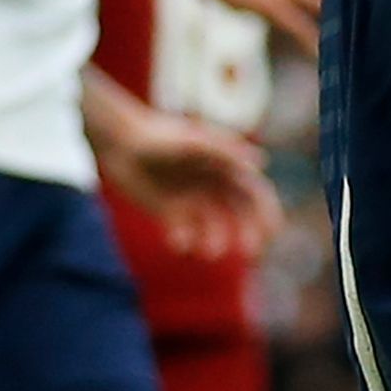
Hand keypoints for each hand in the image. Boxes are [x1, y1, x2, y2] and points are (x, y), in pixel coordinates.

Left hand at [93, 106, 283, 266]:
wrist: (119, 141)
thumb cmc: (159, 136)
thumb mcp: (193, 142)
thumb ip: (226, 152)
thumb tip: (261, 164)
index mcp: (225, 167)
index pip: (256, 193)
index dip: (268, 213)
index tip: (271, 232)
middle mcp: (212, 185)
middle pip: (241, 216)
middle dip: (249, 235)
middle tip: (251, 254)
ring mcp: (192, 200)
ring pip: (214, 230)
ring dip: (216, 244)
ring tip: (208, 253)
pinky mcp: (169, 212)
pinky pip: (184, 235)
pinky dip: (184, 243)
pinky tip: (177, 242)